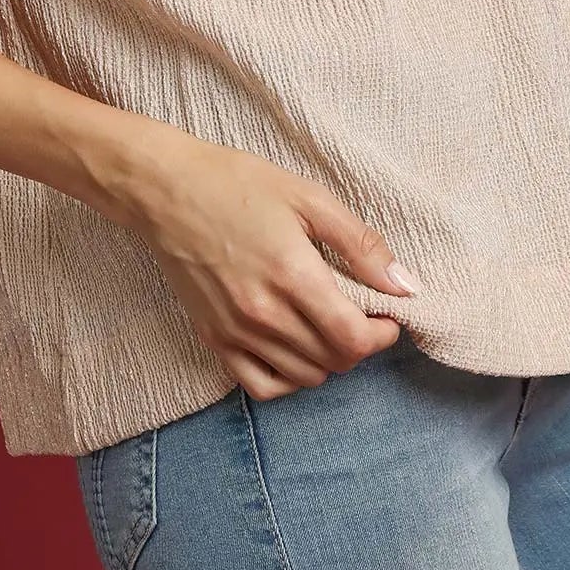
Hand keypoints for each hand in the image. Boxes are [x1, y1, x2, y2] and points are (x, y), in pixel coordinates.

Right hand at [125, 128, 418, 398]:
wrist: (164, 190)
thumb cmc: (236, 183)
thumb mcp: (307, 197)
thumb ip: (360, 244)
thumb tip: (405, 285)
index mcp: (293, 276)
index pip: (355, 338)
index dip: (383, 334)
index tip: (387, 315)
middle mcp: (264, 314)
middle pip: (335, 360)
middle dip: (360, 343)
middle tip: (360, 314)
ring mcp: (236, 331)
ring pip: (305, 376)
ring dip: (329, 359)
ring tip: (329, 326)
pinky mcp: (214, 338)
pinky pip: (262, 385)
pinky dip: (289, 378)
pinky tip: (296, 351)